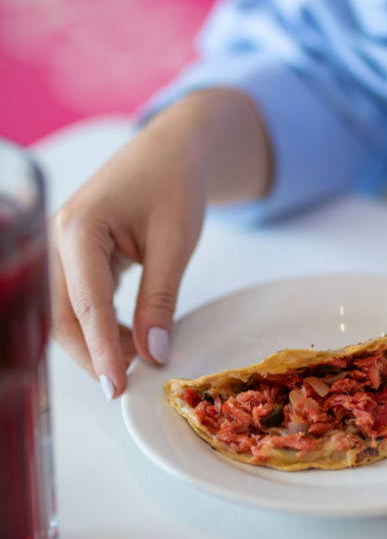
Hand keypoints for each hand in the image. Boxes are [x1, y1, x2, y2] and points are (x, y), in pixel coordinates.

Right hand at [51, 89, 271, 397]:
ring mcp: (61, 247)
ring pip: (67, 313)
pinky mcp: (73, 256)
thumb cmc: (175, 183)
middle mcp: (59, 238)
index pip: (86, 306)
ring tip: (140, 362)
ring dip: (98, 343)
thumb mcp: (176, 242)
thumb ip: (162, 299)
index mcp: (80, 229)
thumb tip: (153, 355)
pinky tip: (132, 341)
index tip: (117, 389)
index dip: (101, 352)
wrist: (172, 149)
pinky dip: (102, 326)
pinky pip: (79, 302)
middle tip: (128, 386)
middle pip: (62, 316)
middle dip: (93, 354)